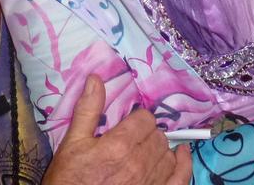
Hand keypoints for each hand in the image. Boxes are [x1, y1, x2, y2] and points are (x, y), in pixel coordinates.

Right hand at [43, 75, 191, 184]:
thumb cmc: (70, 178)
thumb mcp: (72, 142)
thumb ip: (87, 110)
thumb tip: (95, 79)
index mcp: (119, 145)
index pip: (145, 119)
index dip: (137, 118)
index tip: (129, 123)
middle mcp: (139, 163)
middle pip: (157, 135)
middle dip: (147, 132)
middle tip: (133, 137)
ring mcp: (150, 182)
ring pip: (167, 154)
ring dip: (159, 148)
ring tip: (147, 149)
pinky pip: (180, 177)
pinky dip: (183, 164)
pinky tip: (180, 154)